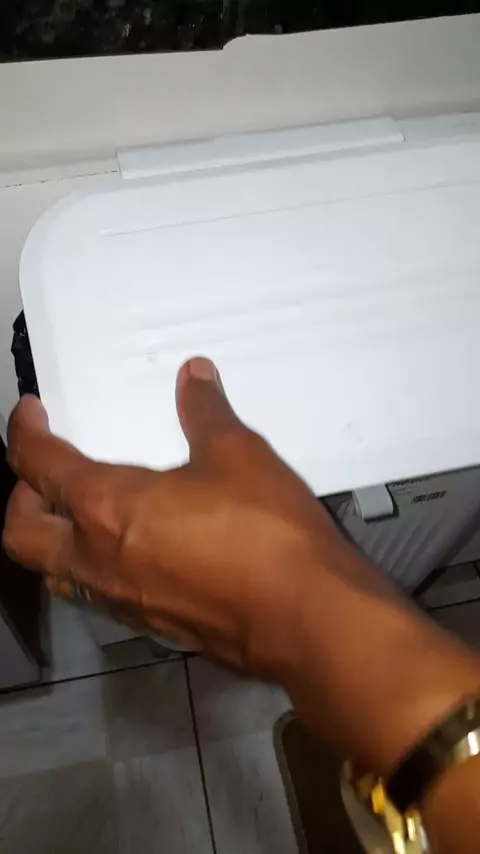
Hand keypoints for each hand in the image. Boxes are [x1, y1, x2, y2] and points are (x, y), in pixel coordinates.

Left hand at [3, 357, 342, 676]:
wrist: (304, 617)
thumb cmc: (264, 529)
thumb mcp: (237, 453)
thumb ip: (205, 412)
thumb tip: (194, 374)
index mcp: (106, 508)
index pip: (39, 465)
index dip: (24, 432)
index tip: (31, 411)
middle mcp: (98, 560)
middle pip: (21, 534)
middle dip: (21, 497)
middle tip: (47, 471)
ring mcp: (122, 600)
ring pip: (55, 572)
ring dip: (52, 537)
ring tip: (82, 511)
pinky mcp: (152, 626)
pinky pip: (97, 594)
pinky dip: (92, 565)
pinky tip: (134, 548)